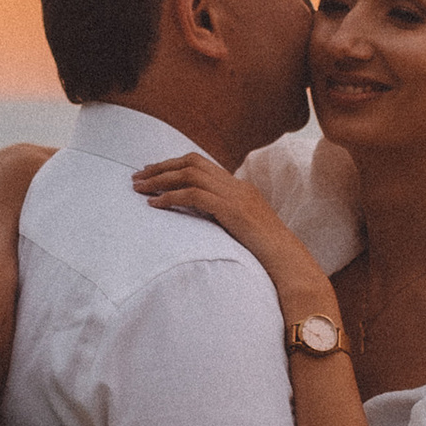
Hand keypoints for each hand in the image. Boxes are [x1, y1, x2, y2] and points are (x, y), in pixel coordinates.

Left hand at [132, 150, 322, 298]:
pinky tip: (155, 205)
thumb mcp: (242, 231)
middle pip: (192, 161)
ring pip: (190, 174)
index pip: (201, 163)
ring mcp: (236, 196)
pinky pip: (194, 195)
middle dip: (161, 167)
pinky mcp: (233, 211)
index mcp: (240, 188)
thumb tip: (200, 220)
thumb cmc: (267, 255)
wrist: (289, 264)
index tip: (152, 174)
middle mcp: (237, 186)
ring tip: (139, 189)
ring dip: (161, 180)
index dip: (173, 165)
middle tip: (137, 177)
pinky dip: (171, 197)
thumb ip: (224, 219)